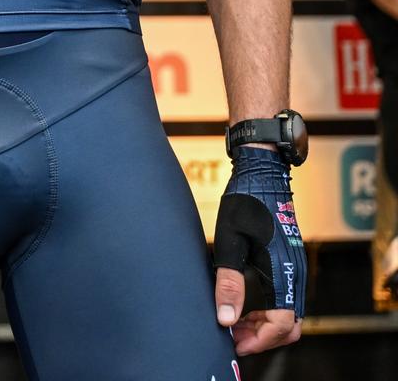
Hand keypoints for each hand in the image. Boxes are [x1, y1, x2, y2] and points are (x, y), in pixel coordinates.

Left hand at [211, 150, 303, 354]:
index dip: (259, 340)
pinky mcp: (289, 265)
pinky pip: (284, 299)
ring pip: (287, 314)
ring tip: (231, 319)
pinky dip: (266, 309)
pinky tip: (240, 302)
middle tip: (232, 335)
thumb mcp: (229, 244)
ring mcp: (295, 271)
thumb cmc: (243, 206)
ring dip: (262, 323)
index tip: (235, 343)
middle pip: (288, 326)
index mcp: (283, 275)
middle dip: (261, 336)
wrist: (262, 177)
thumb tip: (225, 319)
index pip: (282, 326)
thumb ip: (228, 283)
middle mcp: (294, 277)